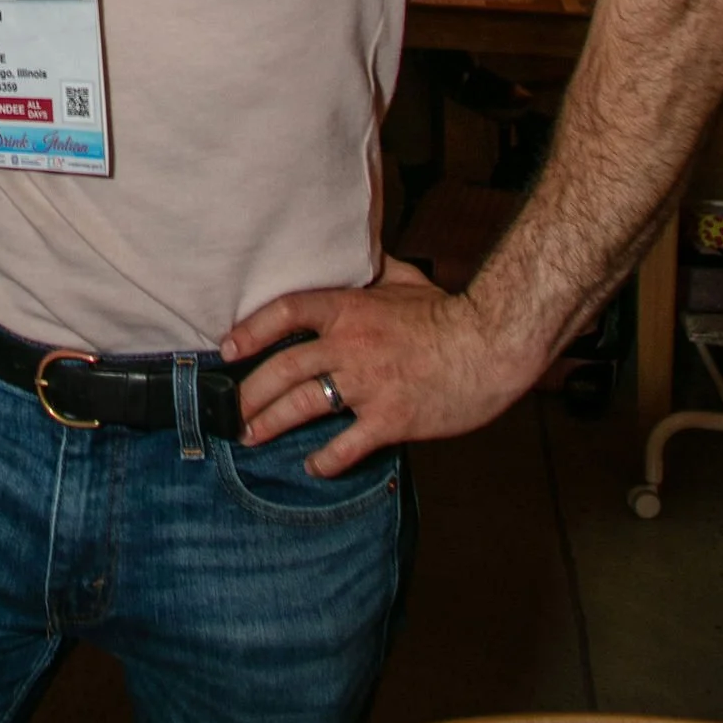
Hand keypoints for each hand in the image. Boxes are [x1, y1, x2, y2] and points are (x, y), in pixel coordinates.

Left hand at [221, 258, 542, 475]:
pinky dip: (326, 460)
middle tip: (230, 409)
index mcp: (351, 308)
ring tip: (250, 436)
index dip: (251, 330)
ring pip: (303, 406)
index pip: (286, 312)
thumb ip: (375, 270)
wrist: (495, 344)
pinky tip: (314, 468)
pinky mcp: (391, 418)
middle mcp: (351, 345)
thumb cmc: (453, 312)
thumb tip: (358, 254)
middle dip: (249, 392)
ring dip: (270, 424)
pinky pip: (347, 445)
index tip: (227, 349)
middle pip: (283, 368)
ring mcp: (369, 384)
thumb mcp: (408, 279)